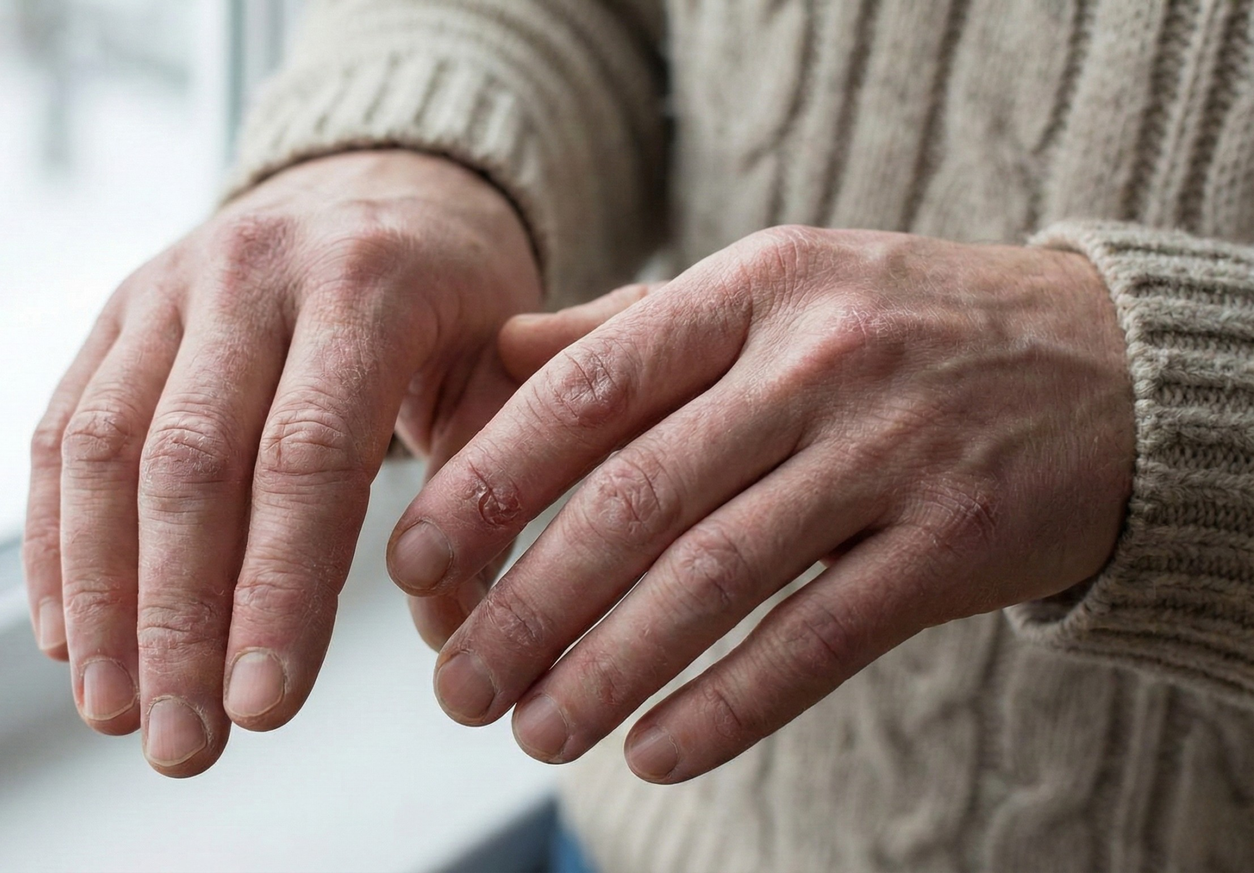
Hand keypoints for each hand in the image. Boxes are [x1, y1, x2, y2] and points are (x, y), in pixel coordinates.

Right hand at [23, 150, 541, 775]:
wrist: (378, 177)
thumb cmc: (453, 293)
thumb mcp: (503, 370)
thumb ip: (486, 492)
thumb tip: (449, 632)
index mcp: (365, 282)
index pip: (307, 453)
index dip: (278, 588)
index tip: (264, 705)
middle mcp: (251, 272)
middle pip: (189, 463)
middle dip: (177, 619)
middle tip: (180, 742)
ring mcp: (168, 286)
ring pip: (103, 450)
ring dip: (100, 597)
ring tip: (113, 711)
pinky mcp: (116, 312)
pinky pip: (63, 431)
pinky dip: (57, 542)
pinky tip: (66, 636)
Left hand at [386, 226, 1133, 782]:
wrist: (1109, 364)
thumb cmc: (898, 330)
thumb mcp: (772, 289)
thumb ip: (634, 328)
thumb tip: (496, 359)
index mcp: (751, 286)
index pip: (586, 391)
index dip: (488, 484)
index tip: (415, 561)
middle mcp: (817, 357)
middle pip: (636, 499)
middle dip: (527, 605)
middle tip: (456, 688)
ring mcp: (893, 448)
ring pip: (715, 577)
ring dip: (607, 670)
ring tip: (533, 732)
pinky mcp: (957, 540)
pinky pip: (820, 639)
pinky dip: (729, 705)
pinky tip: (655, 752)